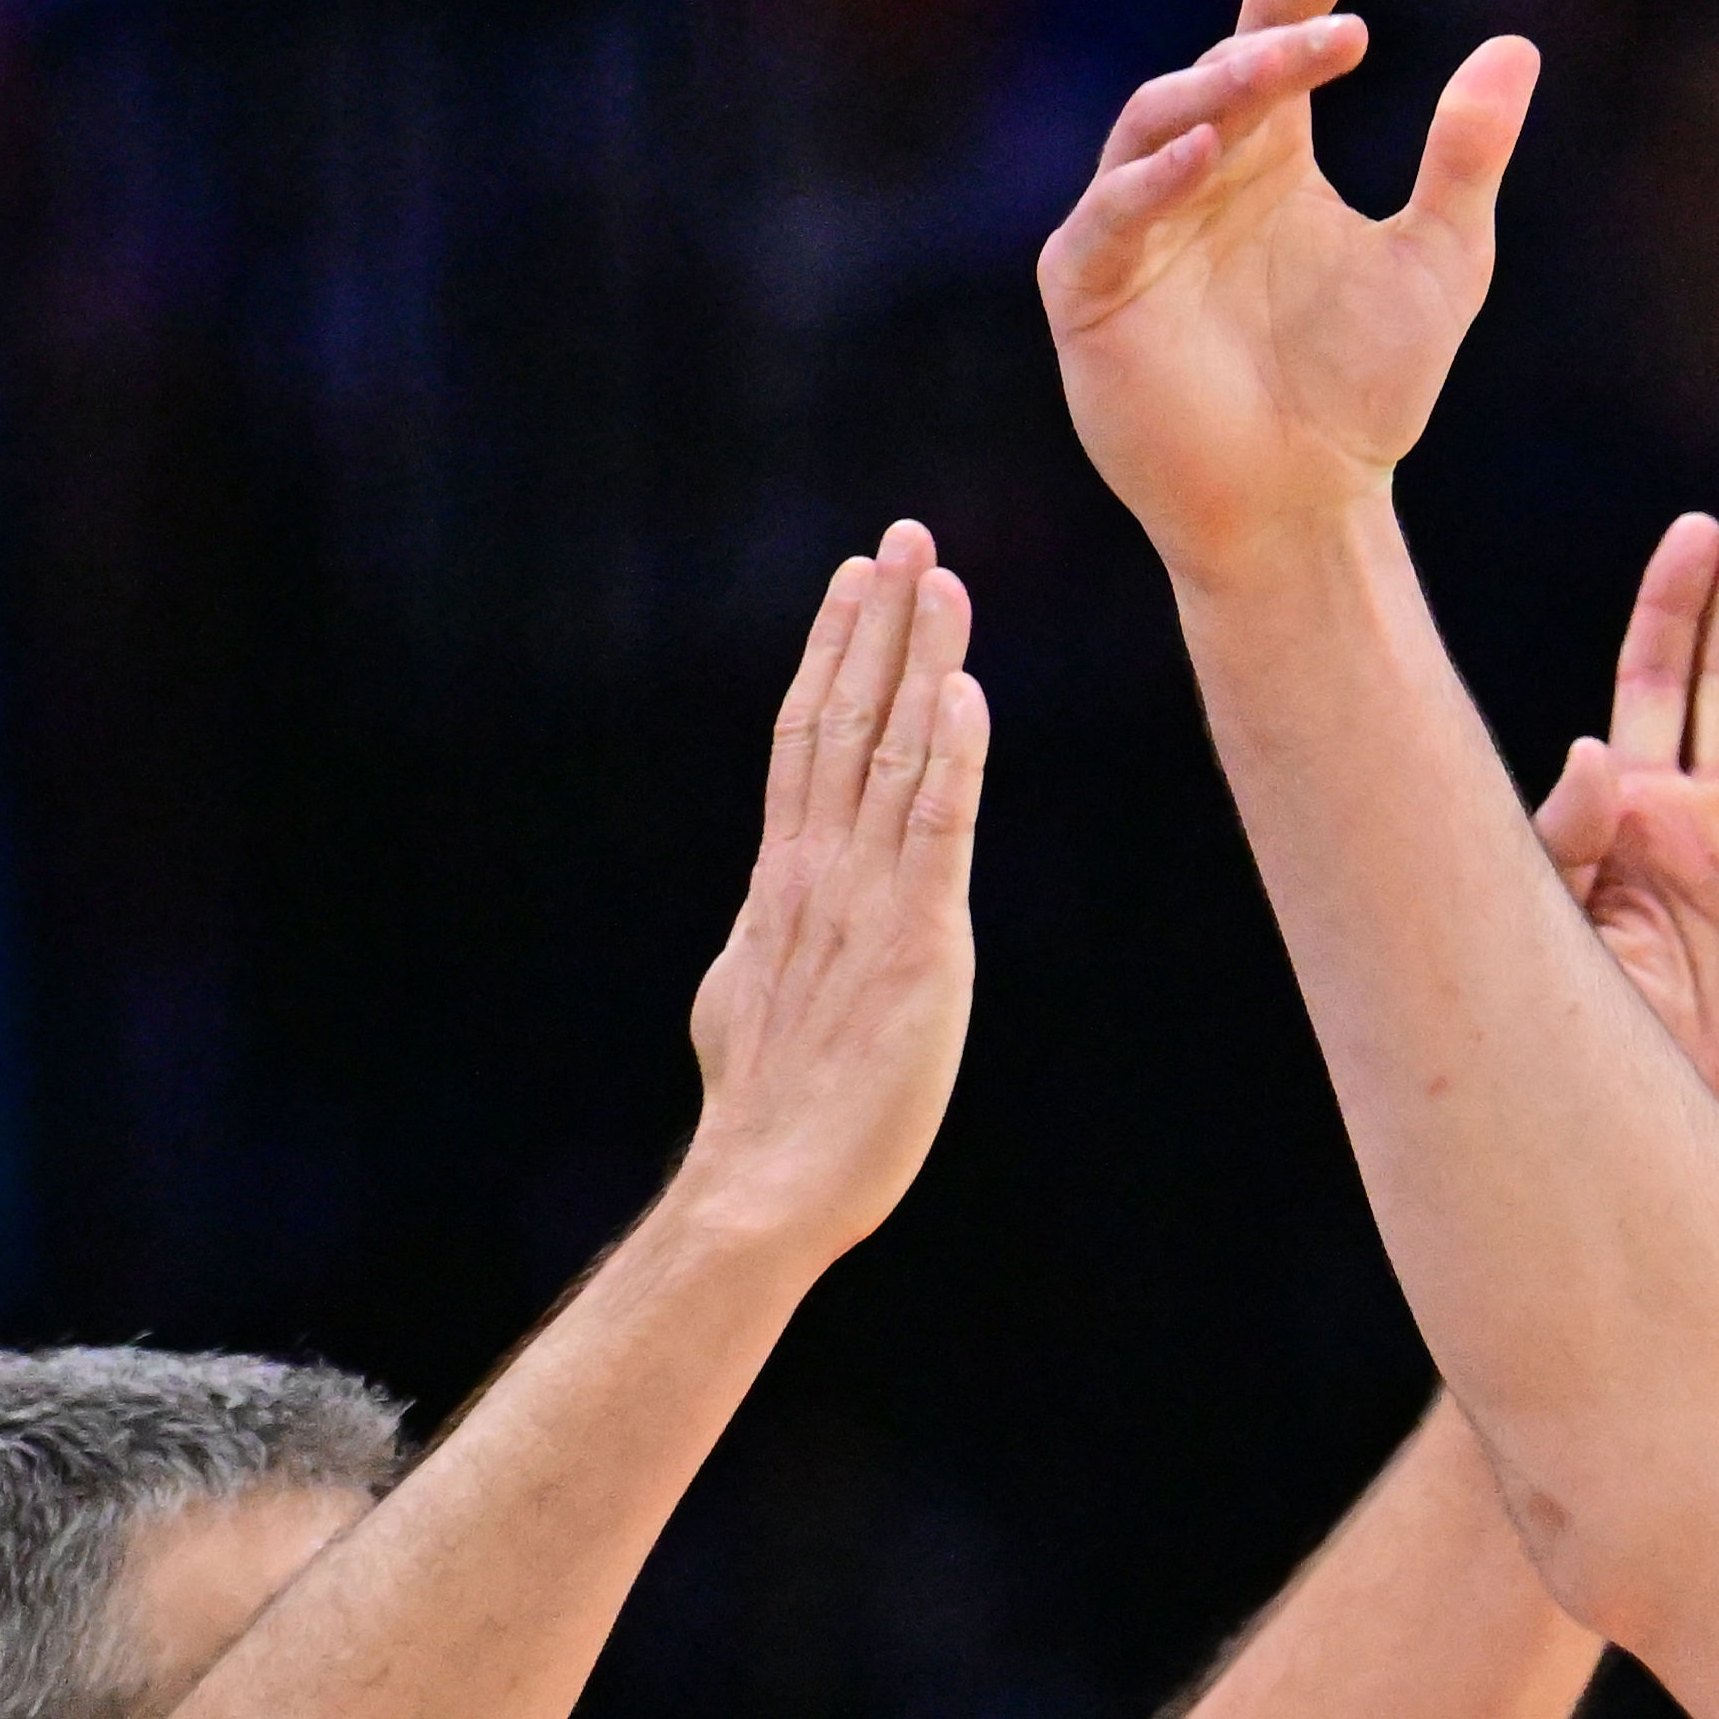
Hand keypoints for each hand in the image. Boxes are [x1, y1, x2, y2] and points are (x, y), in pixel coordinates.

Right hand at [677, 521, 986, 1262]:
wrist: (766, 1183)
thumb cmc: (764, 1112)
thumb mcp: (752, 999)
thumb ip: (766, 943)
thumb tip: (759, 928)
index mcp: (781, 878)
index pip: (805, 735)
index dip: (831, 650)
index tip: (854, 579)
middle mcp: (818, 869)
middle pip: (845, 717)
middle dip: (879, 623)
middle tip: (906, 535)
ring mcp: (863, 900)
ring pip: (892, 752)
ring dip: (921, 660)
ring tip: (943, 579)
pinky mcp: (917, 944)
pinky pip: (937, 830)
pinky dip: (953, 757)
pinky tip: (966, 692)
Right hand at [1035, 0, 1534, 582]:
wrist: (1306, 509)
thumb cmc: (1363, 393)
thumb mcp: (1439, 261)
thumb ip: (1466, 158)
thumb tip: (1516, 45)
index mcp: (1267, 155)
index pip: (1274, 34)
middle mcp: (1194, 172)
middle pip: (1218, 71)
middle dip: (1273, 43)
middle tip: (1340, 28)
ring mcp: (1132, 224)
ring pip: (1158, 123)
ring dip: (1217, 91)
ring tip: (1279, 69)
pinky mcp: (1090, 287)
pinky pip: (1114, 214)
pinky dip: (1155, 179)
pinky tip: (1212, 151)